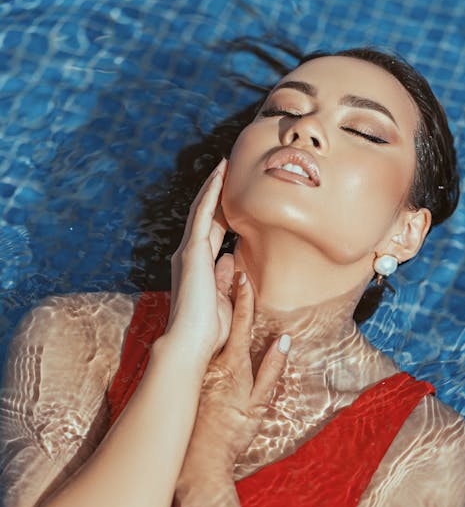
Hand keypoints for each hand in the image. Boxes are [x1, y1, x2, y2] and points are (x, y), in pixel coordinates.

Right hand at [168, 158, 233, 359]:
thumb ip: (225, 277)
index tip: (231, 196)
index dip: (220, 212)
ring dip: (213, 186)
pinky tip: (220, 175)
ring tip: (224, 165)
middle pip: (205, 216)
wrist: (191, 341)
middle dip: (215, 193)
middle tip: (225, 171)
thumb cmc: (208, 329)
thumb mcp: (222, 298)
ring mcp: (189, 250)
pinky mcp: (192, 249)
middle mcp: (190, 254)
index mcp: (198, 266)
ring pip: (201, 209)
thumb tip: (231, 260)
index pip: (212, 232)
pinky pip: (202, 213)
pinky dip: (211, 192)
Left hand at [178, 273, 290, 479]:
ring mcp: (203, 364)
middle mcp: (215, 359)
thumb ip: (271, 371)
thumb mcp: (258, 404)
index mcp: (234, 364)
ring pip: (209, 325)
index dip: (243, 299)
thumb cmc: (232, 432)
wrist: (198, 457)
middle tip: (227, 262)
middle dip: (224, 288)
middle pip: (221, 317)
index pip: (241, 324)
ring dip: (214, 299)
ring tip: (216, 275)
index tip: (243, 275)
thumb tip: (284, 341)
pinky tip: (207, 308)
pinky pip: (202, 338)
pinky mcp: (195, 372)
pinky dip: (205, 319)